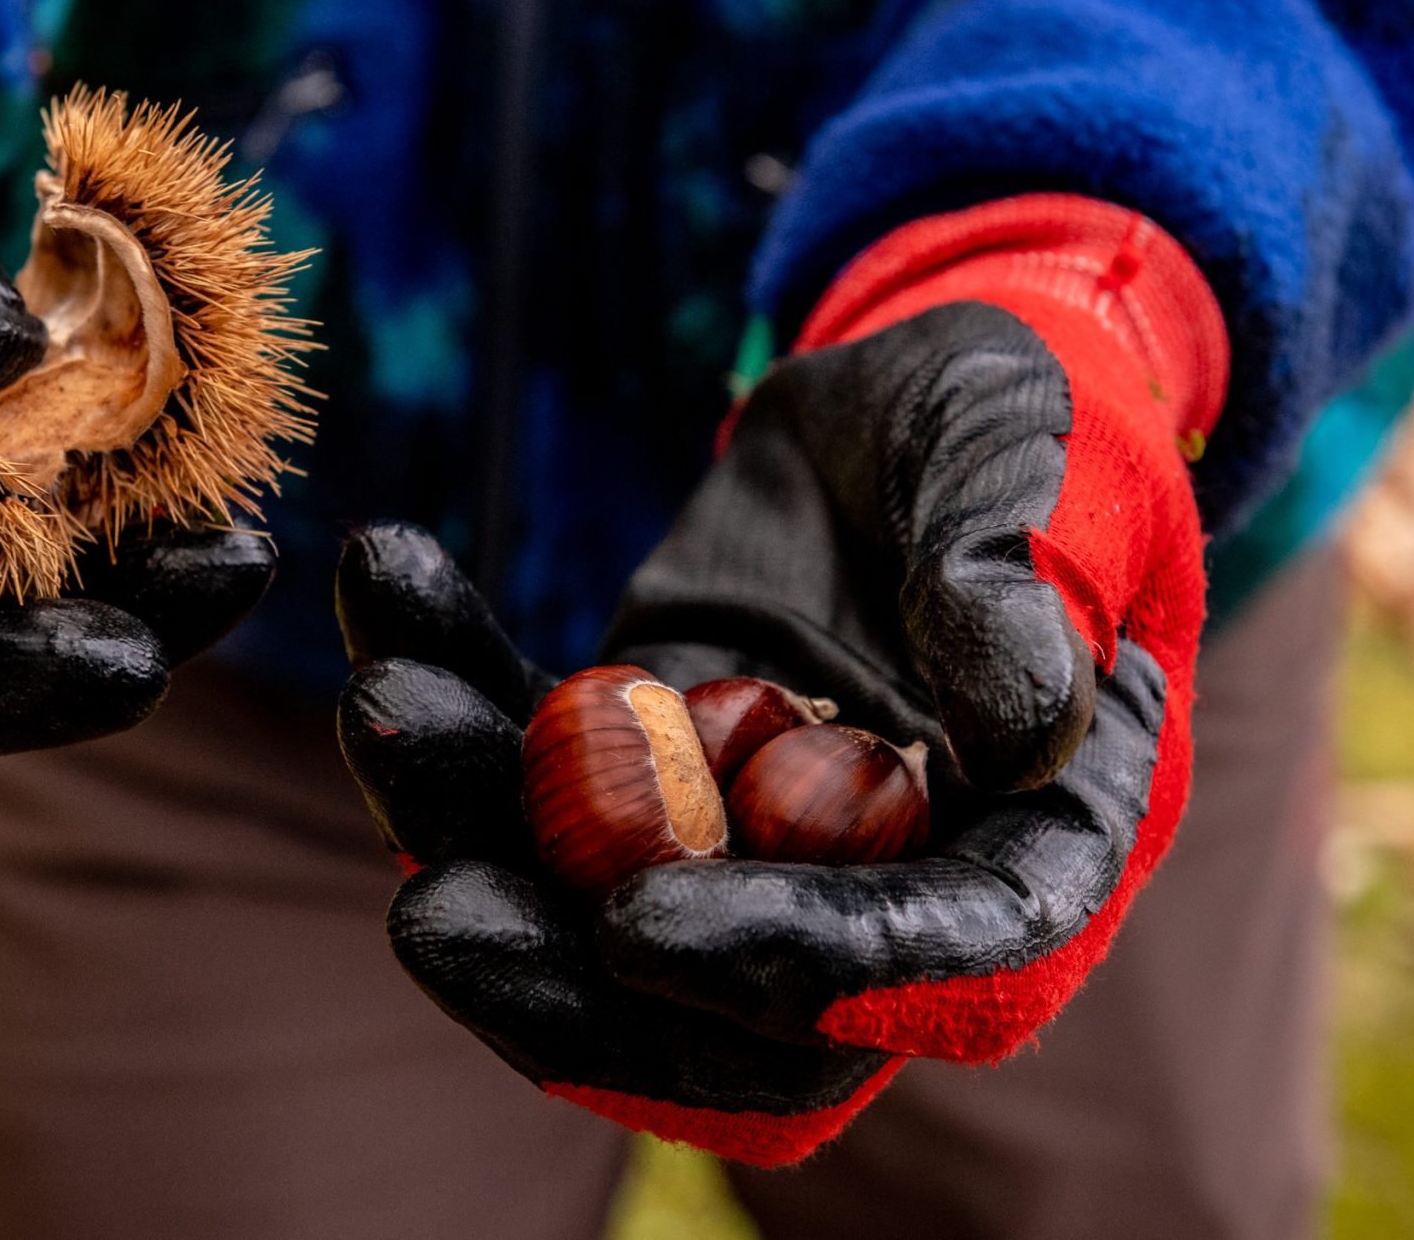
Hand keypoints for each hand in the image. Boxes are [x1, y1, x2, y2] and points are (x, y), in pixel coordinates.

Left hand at [335, 195, 1227, 1162]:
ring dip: (471, 833)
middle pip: (727, 1018)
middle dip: (568, 987)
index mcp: (1029, 853)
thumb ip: (1015, 588)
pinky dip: (457, 690)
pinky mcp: (643, 773)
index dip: (783, 966)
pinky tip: (387, 584)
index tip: (636, 928)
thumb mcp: (1026, 467)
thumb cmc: (1019, 426)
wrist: (917, 396)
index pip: (922, 960)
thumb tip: (1029, 732)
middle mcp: (882, 888)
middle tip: (431, 916)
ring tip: (385, 707)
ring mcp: (744, 842)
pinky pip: (535, 768)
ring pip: (595, 901)